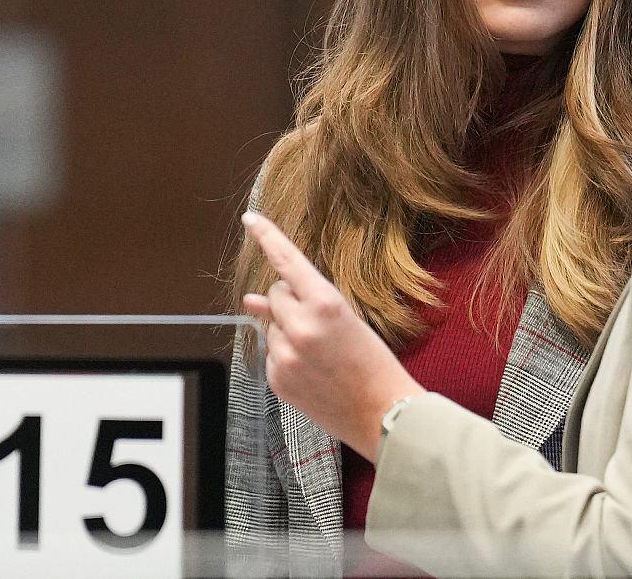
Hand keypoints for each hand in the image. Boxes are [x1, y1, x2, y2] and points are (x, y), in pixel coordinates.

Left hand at [240, 211, 424, 460]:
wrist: (382, 414)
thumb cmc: (373, 363)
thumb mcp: (347, 322)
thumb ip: (299, 304)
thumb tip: (251, 300)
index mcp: (325, 304)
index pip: (288, 261)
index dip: (267, 236)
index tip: (249, 218)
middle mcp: (300, 326)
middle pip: (276, 293)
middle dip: (290, 300)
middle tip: (320, 322)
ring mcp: (285, 354)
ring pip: (270, 324)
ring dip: (287, 329)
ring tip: (320, 352)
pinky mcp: (277, 378)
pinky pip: (270, 352)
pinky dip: (285, 355)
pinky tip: (312, 369)